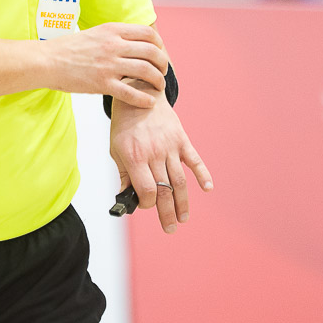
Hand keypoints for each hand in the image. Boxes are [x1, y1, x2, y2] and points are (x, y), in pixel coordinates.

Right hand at [44, 23, 166, 107]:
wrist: (47, 61)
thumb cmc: (68, 48)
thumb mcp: (94, 33)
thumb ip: (114, 36)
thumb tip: (132, 41)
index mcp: (112, 30)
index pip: (148, 34)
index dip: (159, 45)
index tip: (159, 53)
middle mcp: (114, 45)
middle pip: (152, 53)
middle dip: (162, 64)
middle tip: (162, 72)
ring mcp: (109, 65)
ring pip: (146, 72)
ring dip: (158, 81)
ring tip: (158, 86)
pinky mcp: (103, 84)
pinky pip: (132, 93)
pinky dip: (145, 99)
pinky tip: (149, 102)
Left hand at [110, 80, 212, 232]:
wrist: (139, 93)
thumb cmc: (125, 123)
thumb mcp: (116, 148)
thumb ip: (123, 173)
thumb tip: (126, 196)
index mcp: (135, 157)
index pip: (146, 190)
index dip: (146, 204)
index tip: (144, 205)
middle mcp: (154, 153)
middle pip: (164, 190)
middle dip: (167, 213)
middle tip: (170, 229)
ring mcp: (170, 146)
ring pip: (179, 180)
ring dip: (183, 202)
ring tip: (183, 218)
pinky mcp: (181, 140)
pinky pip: (194, 160)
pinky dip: (202, 174)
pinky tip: (207, 188)